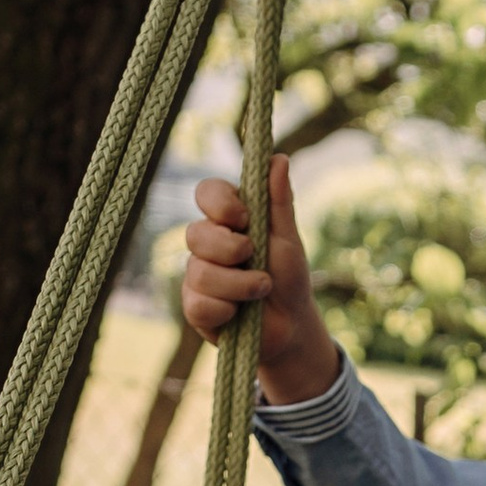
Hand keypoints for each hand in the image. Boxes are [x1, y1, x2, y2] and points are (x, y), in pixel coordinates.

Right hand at [180, 154, 339, 403]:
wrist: (291, 327)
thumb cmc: (290, 279)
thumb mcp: (287, 239)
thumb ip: (279, 201)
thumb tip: (278, 157)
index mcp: (229, 219)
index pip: (207, 192)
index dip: (220, 203)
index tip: (243, 217)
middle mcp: (208, 243)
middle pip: (195, 233)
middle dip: (230, 250)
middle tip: (254, 257)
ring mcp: (197, 275)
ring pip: (199, 272)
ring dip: (239, 285)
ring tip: (261, 290)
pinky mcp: (195, 307)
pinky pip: (198, 303)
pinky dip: (227, 310)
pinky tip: (239, 314)